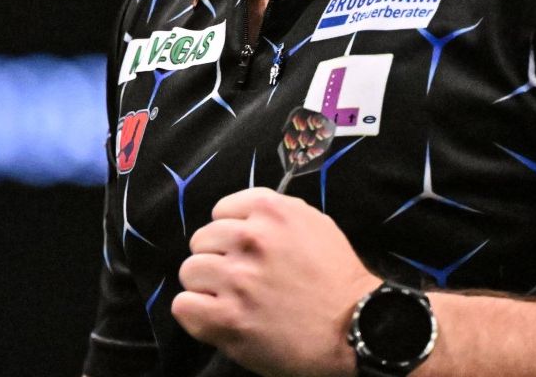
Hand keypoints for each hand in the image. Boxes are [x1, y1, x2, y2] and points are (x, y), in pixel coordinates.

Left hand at [173, 187, 379, 376]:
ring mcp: (237, 279)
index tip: (240, 248)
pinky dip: (195, 312)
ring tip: (227, 298)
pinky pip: (183, 306)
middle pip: (201, 240)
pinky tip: (215, 317)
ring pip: (190, 271)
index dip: (229, 230)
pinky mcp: (228, 319)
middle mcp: (251, 239)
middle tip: (236, 277)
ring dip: (205, 285)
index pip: (220, 210)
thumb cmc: (336, 275)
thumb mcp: (313, 223)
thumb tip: (242, 219)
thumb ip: (276, 215)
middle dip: (216, 257)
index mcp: (271, 211)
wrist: (352, 325)